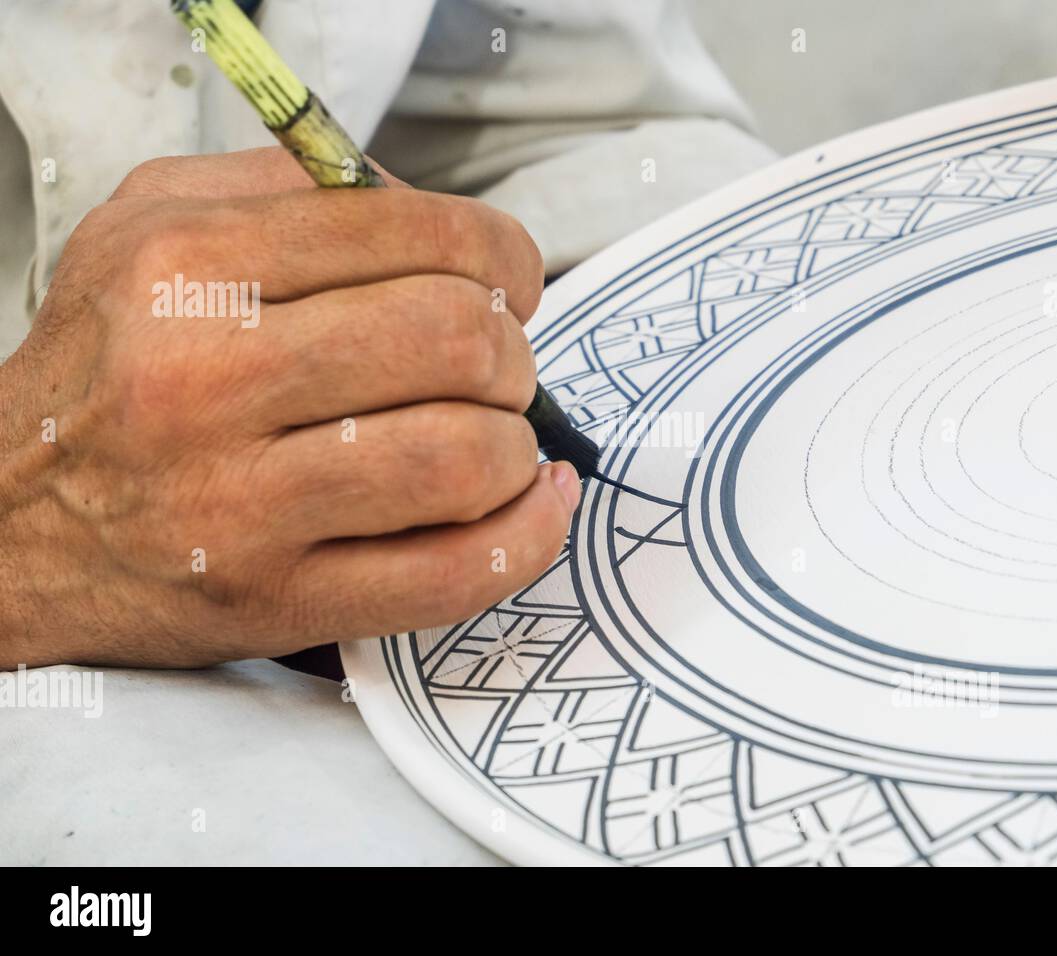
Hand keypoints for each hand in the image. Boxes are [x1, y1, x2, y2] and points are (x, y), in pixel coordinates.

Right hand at [0, 148, 578, 667]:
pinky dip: (525, 538)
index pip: (419, 235)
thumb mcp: (151, 229)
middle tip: (496, 370)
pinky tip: (532, 505)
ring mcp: (241, 504)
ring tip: (497, 441)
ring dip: (516, 446)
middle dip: (513, 353)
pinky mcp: (277, 598)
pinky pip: (453, 574)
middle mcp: (206, 380)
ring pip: (465, 457)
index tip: (510, 284)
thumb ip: (292, 189)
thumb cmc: (106, 372)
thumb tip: (433, 213)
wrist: (6, 526)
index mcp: (187, 266)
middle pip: (457, 342)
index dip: (504, 256)